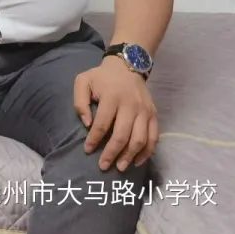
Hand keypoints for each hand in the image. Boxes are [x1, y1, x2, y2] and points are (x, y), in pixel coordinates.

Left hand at [74, 56, 158, 170]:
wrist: (127, 65)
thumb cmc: (102, 77)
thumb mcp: (83, 81)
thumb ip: (80, 102)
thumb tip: (87, 124)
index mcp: (112, 97)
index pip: (103, 123)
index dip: (94, 139)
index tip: (87, 150)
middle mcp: (131, 105)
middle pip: (123, 135)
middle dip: (112, 153)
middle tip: (103, 166)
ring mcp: (145, 111)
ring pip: (140, 139)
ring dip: (130, 156)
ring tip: (120, 167)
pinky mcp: (154, 115)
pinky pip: (154, 137)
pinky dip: (147, 152)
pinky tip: (137, 161)